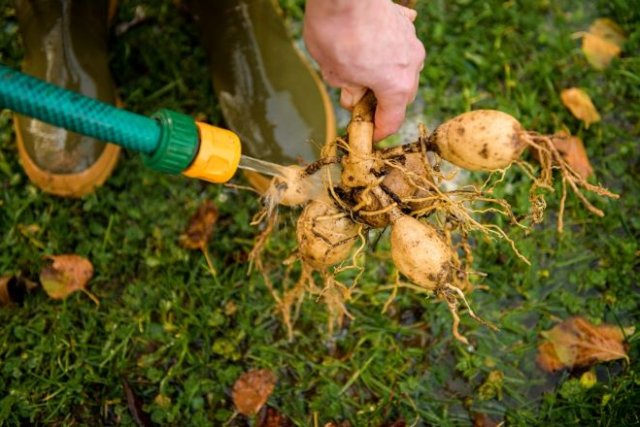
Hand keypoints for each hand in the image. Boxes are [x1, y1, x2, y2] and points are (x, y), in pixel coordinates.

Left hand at [303, 0, 424, 140]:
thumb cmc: (336, 34)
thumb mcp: (335, 73)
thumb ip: (349, 89)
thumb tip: (354, 97)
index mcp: (396, 86)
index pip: (392, 120)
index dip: (378, 132)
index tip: (367, 135)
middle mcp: (412, 65)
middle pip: (401, 95)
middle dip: (382, 103)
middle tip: (360, 105)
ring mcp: (411, 41)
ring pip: (404, 68)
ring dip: (387, 75)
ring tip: (362, 73)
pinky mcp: (404, 21)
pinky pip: (401, 41)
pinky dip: (390, 48)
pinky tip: (375, 45)